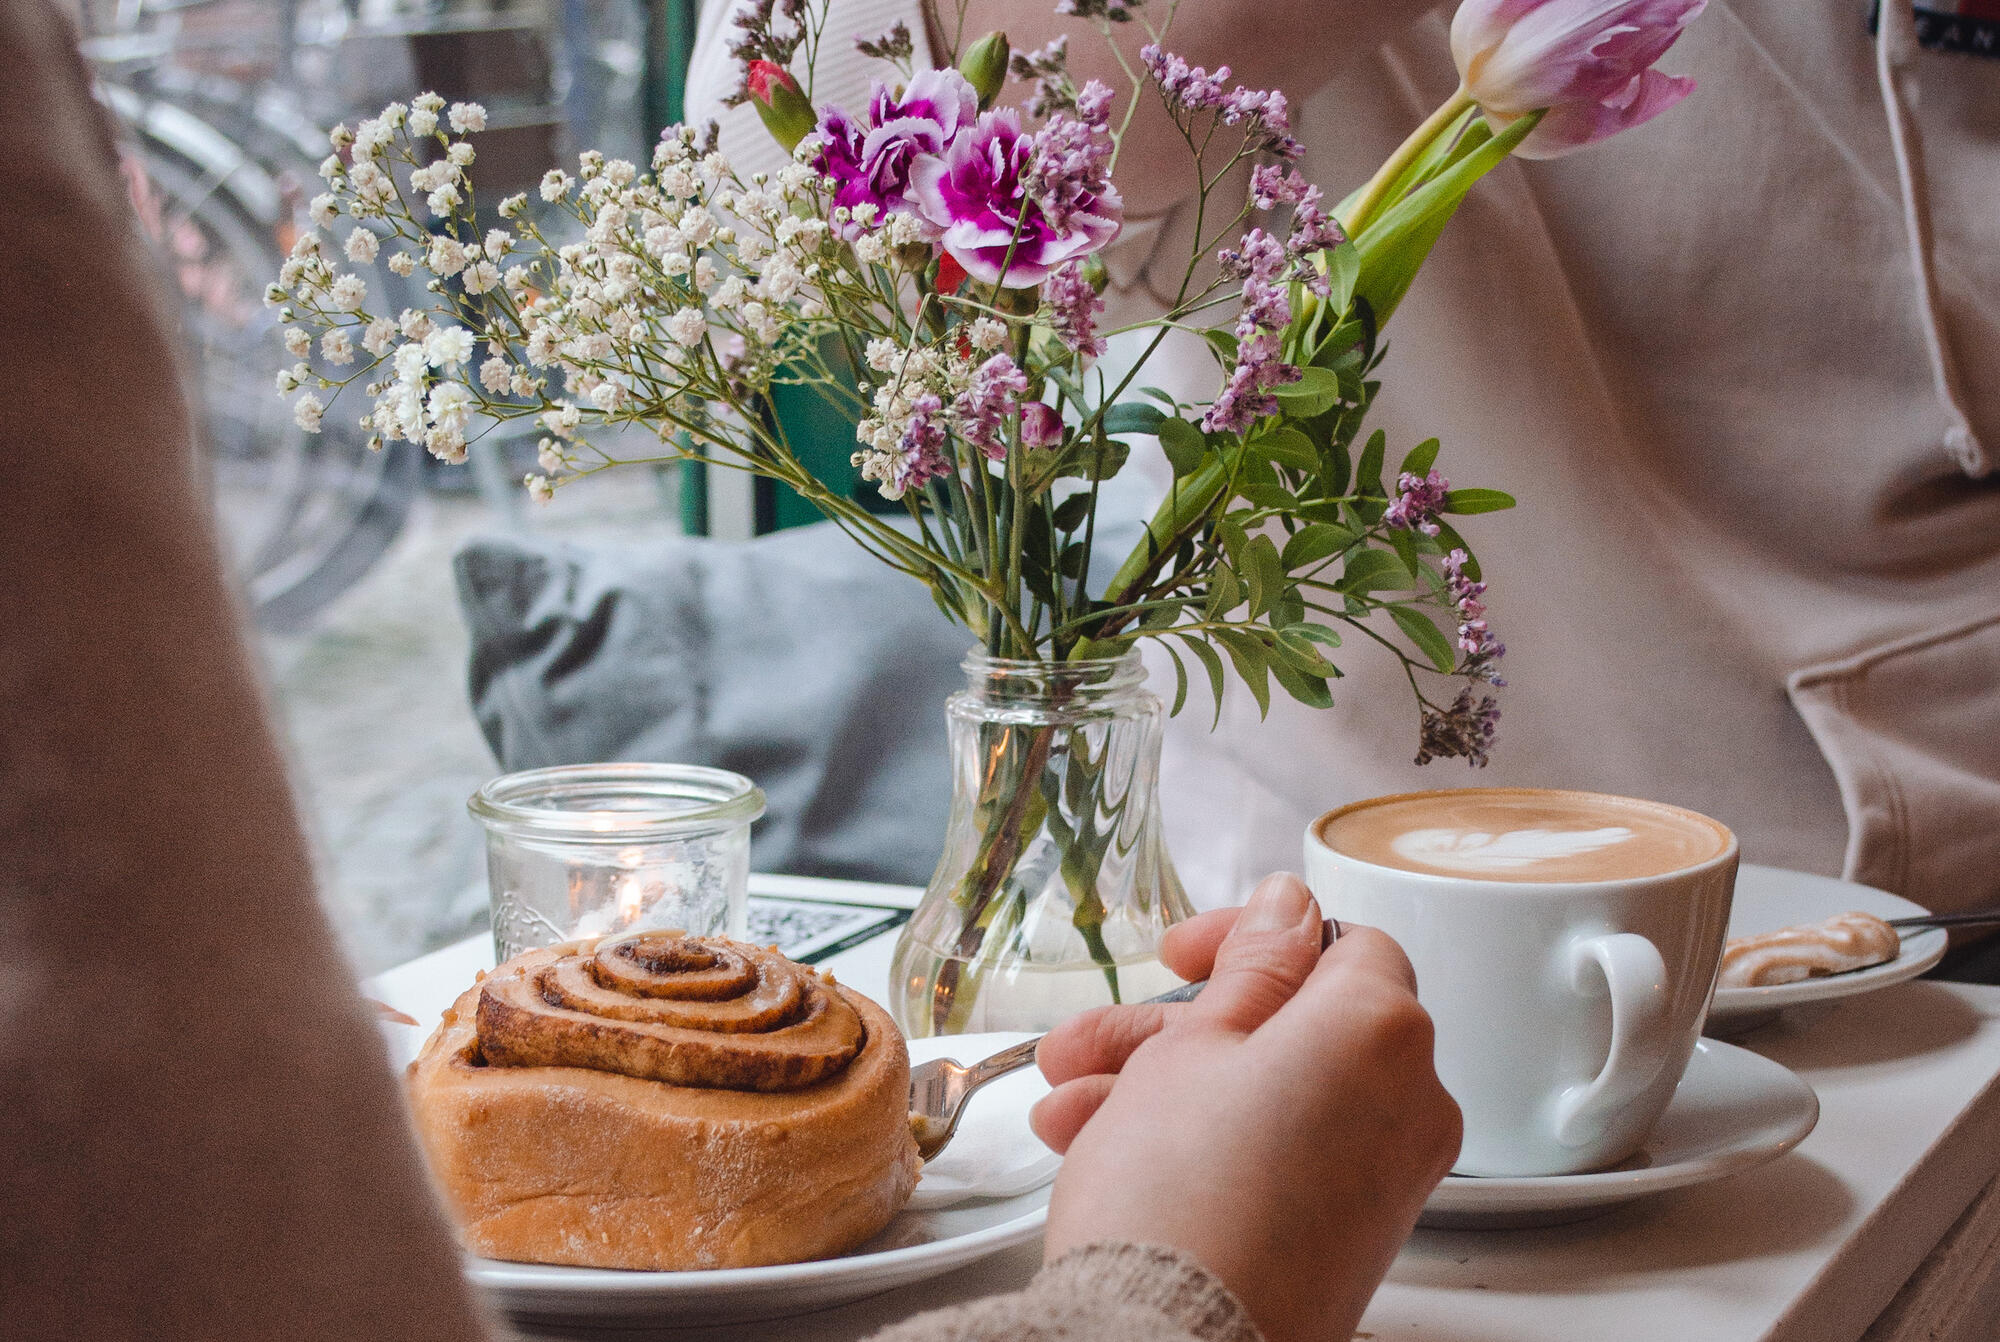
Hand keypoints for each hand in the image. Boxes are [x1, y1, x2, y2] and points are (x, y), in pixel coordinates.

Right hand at [1032, 873, 1460, 1341]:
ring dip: (1163, 1090)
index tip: (1182, 954)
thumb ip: (1252, 967)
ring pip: (1270, 1096)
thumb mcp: (1193, 1046)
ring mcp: (1386, 1178)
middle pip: (1289, 1028)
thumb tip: (1288, 908)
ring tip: (1064, 1112)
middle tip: (1090, 1041)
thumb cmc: (1179, 1195)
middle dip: (1173, 1030)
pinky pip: (1281, 1157)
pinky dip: (1206, 1144)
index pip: (1340, 944)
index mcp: (1380, 1031)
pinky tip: (1101, 1152)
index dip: (1250, 939)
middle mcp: (1408, 1103)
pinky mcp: (1352, 1238)